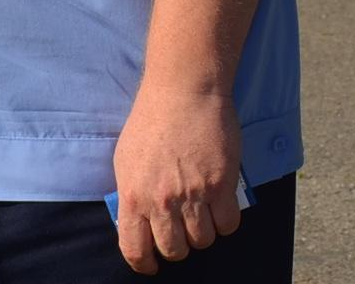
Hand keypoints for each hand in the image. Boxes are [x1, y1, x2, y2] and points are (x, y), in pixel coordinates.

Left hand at [112, 78, 243, 272]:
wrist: (185, 90)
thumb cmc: (152, 119)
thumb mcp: (126, 159)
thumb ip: (130, 194)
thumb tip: (135, 220)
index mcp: (134, 197)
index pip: (135, 251)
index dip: (145, 265)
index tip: (153, 264)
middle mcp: (162, 202)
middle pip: (174, 250)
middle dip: (179, 246)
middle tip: (183, 230)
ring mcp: (194, 194)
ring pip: (203, 240)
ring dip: (204, 232)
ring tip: (204, 214)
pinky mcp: (222, 184)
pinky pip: (229, 223)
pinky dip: (226, 221)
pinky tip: (222, 207)